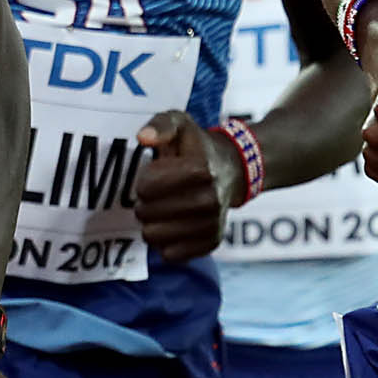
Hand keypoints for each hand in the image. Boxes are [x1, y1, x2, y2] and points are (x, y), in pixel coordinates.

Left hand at [134, 111, 239, 261]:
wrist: (234, 169)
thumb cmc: (197, 147)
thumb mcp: (180, 123)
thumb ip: (160, 125)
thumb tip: (143, 137)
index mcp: (200, 169)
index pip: (146, 187)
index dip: (143, 180)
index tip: (154, 174)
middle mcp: (210, 199)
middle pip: (147, 214)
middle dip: (144, 203)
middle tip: (156, 194)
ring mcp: (212, 223)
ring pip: (154, 236)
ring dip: (151, 223)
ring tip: (163, 209)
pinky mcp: (211, 242)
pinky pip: (170, 254)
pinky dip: (165, 242)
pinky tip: (173, 225)